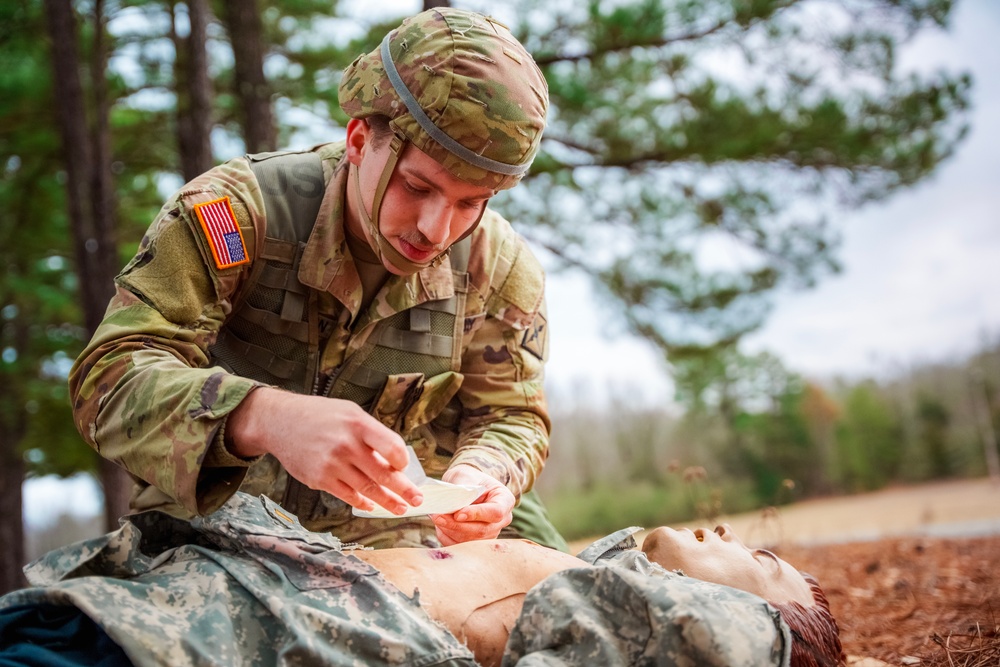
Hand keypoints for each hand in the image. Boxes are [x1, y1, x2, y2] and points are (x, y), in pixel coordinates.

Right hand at [227, 387, 422, 513]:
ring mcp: (331, 465)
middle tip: (417, 500)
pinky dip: (361, 502)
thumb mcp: (350, 413)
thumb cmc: (320, 415)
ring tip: (401, 508)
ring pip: (366, 489)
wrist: (280, 422)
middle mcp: (346, 445)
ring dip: (387, 501)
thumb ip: (372, 434)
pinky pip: (347, 495)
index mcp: (358, 425)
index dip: (402, 461)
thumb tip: (394, 460)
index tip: (404, 466)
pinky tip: (371, 505)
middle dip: (403, 490)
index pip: (392, 447)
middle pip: (382, 474)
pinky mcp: (319, 479)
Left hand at [431, 464, 514, 544]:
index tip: (458, 513)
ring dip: (450, 530)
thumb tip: (454, 502)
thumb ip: (463, 488)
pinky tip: (440, 524)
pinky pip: (460, 545)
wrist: (466, 486)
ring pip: (470, 540)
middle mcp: (502, 520)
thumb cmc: (468, 478)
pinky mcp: (476, 542)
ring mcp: (490, 533)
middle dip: (457, 525)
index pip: (495, 512)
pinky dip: (447, 536)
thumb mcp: (466, 475)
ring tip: (436, 517)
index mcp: (505, 501)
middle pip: (482, 530)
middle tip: (438, 516)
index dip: (477, 514)